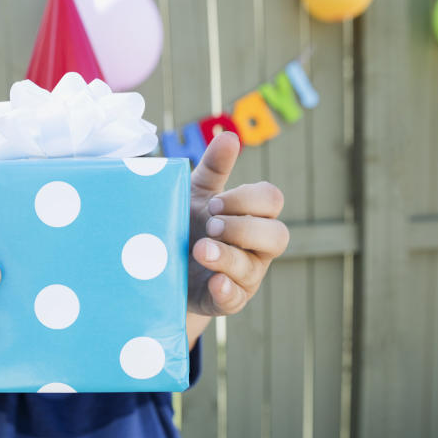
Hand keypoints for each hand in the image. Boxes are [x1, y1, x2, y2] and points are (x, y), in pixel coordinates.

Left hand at [187, 132, 288, 315]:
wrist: (160, 269)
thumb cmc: (186, 224)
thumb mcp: (195, 195)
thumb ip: (213, 168)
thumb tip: (230, 136)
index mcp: (255, 216)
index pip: (271, 201)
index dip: (246, 200)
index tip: (213, 203)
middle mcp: (258, 247)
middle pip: (277, 235)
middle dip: (244, 227)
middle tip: (209, 225)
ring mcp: (246, 277)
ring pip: (253, 268)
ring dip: (227, 256)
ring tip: (199, 249)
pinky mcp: (226, 301)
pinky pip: (236, 299)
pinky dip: (226, 290)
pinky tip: (213, 282)